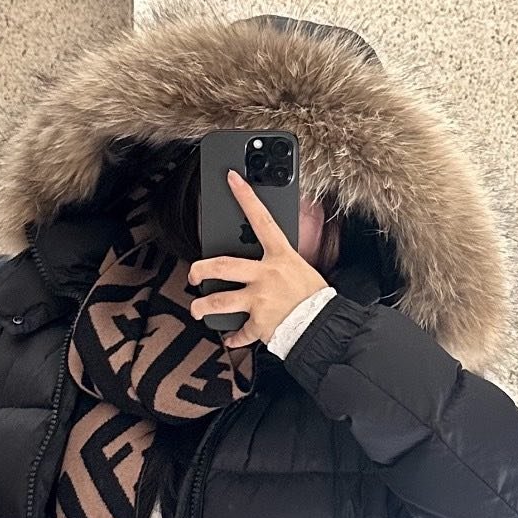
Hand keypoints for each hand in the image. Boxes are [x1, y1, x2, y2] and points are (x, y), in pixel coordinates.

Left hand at [188, 170, 328, 347]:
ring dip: (203, 306)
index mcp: (280, 257)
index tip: (232, 179)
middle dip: (201, 268)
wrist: (323, 326)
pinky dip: (233, 337)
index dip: (246, 197)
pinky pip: (239, 332)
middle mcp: (266, 276)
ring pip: (219, 300)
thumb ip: (279, 261)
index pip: (262, 220)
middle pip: (223, 265)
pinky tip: (229, 337)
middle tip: (193, 273)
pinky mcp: (258, 324)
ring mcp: (259, 300)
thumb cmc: (315, 297)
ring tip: (197, 309)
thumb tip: (265, 256)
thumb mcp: (300, 268)